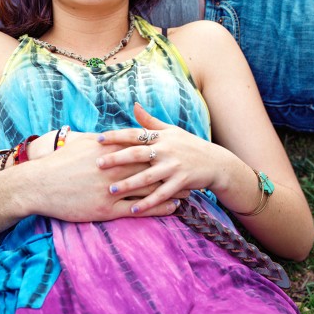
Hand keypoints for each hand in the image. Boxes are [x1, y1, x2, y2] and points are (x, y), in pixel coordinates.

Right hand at [31, 133, 179, 220]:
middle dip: (171, 168)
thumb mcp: (81, 145)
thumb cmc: (58, 163)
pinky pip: (139, 209)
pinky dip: (158, 208)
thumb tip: (114, 135)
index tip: (176, 149)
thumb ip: (102, 141)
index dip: (161, 149)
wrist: (39, 185)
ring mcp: (111, 189)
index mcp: (108, 151)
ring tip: (188, 190)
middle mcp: (114, 168)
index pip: (141, 148)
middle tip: (190, 169)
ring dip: (171, 189)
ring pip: (150, 189)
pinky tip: (172, 207)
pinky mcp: (107, 209)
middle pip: (151, 167)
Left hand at [96, 103, 227, 212]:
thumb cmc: (189, 145)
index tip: (98, 139)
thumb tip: (134, 105)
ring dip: (128, 184)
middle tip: (98, 164)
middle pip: (137, 153)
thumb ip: (150, 121)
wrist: (215, 162)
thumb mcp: (171, 130)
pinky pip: (162, 194)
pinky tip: (134, 209)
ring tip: (111, 189)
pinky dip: (148, 202)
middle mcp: (166, 150)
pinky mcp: (181, 182)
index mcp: (161, 136)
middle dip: (117, 159)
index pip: (134, 134)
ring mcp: (174, 167)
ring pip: (147, 176)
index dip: (116, 136)